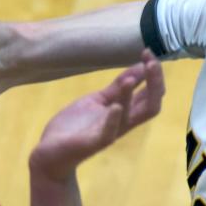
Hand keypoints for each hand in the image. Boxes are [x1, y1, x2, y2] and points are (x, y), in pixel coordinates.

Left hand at [29, 51, 164, 181]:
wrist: (50, 153)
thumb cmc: (75, 126)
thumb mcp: (98, 101)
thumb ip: (118, 87)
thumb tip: (141, 67)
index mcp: (125, 112)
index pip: (151, 94)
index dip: (154, 74)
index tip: (148, 53)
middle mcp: (122, 123)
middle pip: (151, 105)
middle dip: (155, 83)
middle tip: (152, 62)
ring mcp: (109, 133)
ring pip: (130, 116)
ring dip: (129, 95)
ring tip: (128, 78)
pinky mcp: (93, 143)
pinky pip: (108, 133)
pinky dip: (113, 119)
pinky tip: (115, 106)